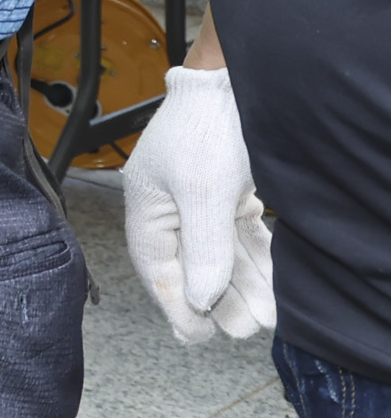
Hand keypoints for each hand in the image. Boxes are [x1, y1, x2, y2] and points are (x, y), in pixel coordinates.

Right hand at [123, 65, 274, 342]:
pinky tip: (271, 283)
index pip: (156, 266)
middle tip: (240, 331)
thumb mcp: (206, 192)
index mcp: (146, 203)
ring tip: (263, 318)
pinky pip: (240, 236)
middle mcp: (170, 203)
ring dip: (242, 285)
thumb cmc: (209, 127)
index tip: (196, 337)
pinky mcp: (228, 189)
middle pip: (191, 264)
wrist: (240, 80)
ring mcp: (200, 196)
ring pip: (220, 253)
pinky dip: (256, 260)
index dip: (174, 304)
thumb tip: (197, 298)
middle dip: (218, 300)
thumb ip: (203, 248)